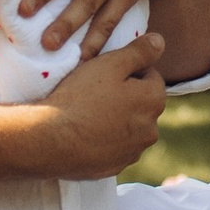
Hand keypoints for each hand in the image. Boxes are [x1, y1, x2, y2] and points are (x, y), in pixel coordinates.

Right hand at [17, 35, 174, 179]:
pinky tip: (85, 133)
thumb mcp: (109, 64)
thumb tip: (160, 42)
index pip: (150, 76)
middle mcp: (151, 130)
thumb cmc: (79, 97)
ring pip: (129, 127)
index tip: (105, 74)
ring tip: (89, 113)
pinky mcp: (115, 167)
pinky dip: (106, 139)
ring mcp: (133, 152)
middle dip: (125, 96)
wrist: (49, 140)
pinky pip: (115, 147)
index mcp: (154, 101)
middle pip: (141, 103)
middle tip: (95, 92)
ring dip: (117, 119)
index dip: (128, 71)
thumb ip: (139, 52)